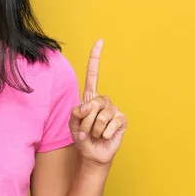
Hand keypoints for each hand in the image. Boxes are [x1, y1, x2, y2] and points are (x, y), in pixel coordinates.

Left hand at [69, 39, 126, 166]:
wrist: (92, 154)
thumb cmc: (82, 137)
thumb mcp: (72, 124)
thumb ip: (76, 113)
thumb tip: (88, 106)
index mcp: (90, 97)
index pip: (93, 74)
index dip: (95, 58)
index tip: (100, 41)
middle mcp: (103, 100)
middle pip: (93, 103)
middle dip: (85, 121)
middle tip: (85, 131)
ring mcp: (114, 109)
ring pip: (101, 116)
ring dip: (94, 129)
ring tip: (95, 134)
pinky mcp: (122, 119)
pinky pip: (111, 123)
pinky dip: (104, 133)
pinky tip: (105, 136)